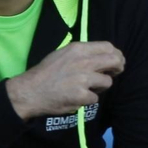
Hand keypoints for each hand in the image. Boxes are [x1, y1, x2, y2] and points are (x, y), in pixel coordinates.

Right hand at [5, 42, 125, 120]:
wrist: (29, 91)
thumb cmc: (46, 73)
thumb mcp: (63, 54)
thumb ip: (82, 54)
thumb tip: (104, 56)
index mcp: (78, 49)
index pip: (108, 47)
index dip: (116, 55)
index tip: (116, 61)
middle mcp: (83, 61)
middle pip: (115, 61)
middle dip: (118, 67)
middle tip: (115, 73)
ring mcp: (83, 78)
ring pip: (108, 81)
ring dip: (101, 87)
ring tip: (87, 88)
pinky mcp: (81, 95)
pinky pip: (95, 98)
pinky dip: (88, 99)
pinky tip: (76, 97)